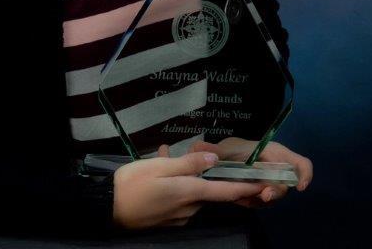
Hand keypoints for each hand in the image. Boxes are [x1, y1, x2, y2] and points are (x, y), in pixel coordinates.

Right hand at [112, 150, 272, 229]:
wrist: (108, 208)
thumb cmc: (133, 183)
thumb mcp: (159, 166)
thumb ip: (188, 164)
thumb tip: (214, 160)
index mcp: (190, 193)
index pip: (225, 191)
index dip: (246, 187)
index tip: (264, 182)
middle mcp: (190, 208)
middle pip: (208, 190)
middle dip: (205, 172)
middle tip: (188, 151)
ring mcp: (179, 216)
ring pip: (192, 192)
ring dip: (185, 175)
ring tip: (163, 155)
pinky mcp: (168, 219)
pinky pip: (180, 198)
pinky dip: (175, 183)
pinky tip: (158, 168)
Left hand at [167, 138, 312, 207]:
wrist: (227, 159)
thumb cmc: (235, 149)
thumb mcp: (226, 146)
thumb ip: (215, 148)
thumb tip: (197, 148)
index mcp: (276, 154)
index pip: (301, 164)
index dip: (305, 175)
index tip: (299, 187)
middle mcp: (276, 171)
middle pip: (285, 185)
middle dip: (275, 192)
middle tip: (263, 195)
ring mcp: (268, 185)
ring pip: (270, 197)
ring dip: (257, 199)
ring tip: (243, 197)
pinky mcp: (259, 195)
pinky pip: (257, 203)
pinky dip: (248, 202)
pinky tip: (238, 198)